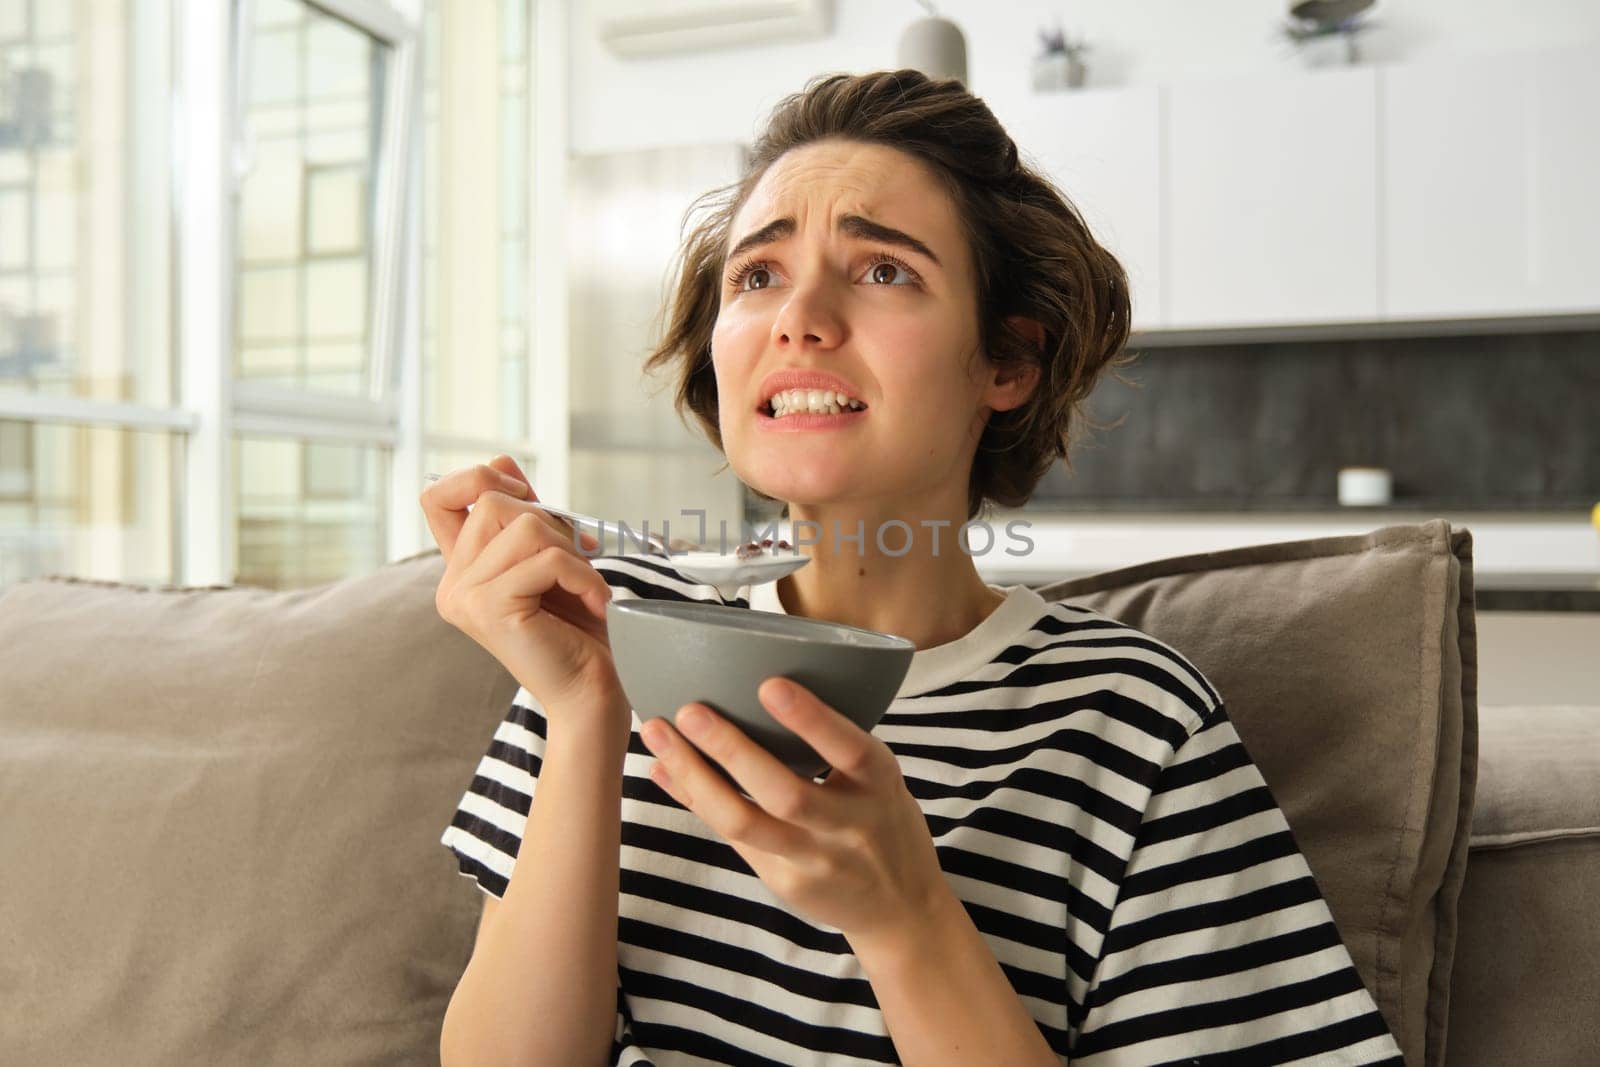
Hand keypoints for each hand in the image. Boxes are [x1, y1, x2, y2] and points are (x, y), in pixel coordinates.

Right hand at [421, 455, 623, 723]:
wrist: (593, 692)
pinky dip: (584, 575)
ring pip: (523, 524)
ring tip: (585, 586)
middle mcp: (452, 584)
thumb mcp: (550, 557)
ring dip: (571, 550)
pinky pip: (546, 559)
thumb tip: (499, 459)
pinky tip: (595, 602)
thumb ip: (524, 515)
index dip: (480, 480)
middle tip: (576, 563)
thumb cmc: (579, 629)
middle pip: (492, 500)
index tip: (530, 502)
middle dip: (550, 521)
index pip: (437, 496)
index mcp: (461, 570)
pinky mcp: (489, 610)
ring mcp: (464, 597)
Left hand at [637, 677, 948, 942]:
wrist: (901, 908)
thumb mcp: (878, 780)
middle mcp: (849, 826)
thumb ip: (836, 746)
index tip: (769, 684)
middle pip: (785, 792)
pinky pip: (731, 838)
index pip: (850, 749)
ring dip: (694, 776)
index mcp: (880, 785)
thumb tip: (761, 684)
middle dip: (731, 750)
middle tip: (690, 711)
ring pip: (744, 823)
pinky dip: (692, 799)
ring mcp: (815, 860)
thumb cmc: (881, 820)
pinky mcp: (785, 883)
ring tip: (658, 734)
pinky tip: (662, 770)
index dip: (812, 719)